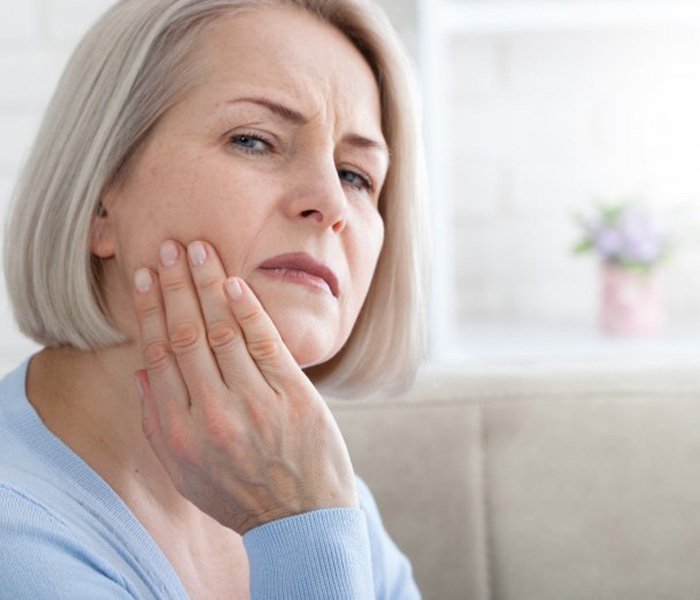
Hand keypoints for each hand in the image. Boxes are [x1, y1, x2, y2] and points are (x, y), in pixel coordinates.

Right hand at [132, 240, 357, 533]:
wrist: (301, 519)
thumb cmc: (239, 492)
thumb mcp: (184, 471)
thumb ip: (157, 422)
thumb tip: (141, 369)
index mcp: (180, 432)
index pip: (159, 355)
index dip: (151, 311)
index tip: (145, 277)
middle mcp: (213, 414)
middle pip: (187, 335)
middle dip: (175, 286)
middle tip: (167, 247)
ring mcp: (255, 404)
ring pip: (224, 332)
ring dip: (208, 286)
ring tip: (197, 250)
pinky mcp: (294, 397)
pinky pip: (266, 344)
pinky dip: (248, 310)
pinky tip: (234, 283)